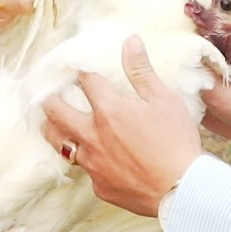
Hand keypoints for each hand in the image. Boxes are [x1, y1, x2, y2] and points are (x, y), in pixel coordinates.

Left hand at [41, 35, 201, 216]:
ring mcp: (92, 163)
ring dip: (53, 129)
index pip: (85, 80)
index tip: (76, 67)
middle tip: (49, 94)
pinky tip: (90, 158)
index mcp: (108, 109)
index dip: (80, 70)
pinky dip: (85, 160)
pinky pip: (84, 170)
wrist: (182, 190)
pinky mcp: (99, 186)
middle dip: (49, 98)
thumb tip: (130, 41)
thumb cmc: (176, 142)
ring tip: (51, 123)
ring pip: (58, 142)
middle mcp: (92, 135)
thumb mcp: (164, 99)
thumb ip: (142, 71)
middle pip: (55, 111)